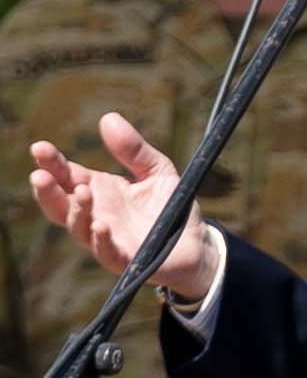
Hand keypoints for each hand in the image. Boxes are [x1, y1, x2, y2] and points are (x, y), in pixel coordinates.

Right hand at [29, 112, 215, 300]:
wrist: (196, 245)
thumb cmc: (171, 206)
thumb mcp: (156, 169)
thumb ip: (133, 149)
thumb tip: (108, 117)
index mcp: (99, 191)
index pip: (67, 176)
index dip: (52, 163)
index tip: (39, 148)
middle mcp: (96, 215)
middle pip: (61, 205)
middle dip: (48, 191)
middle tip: (39, 175)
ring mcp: (108, 239)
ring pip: (80, 229)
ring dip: (77, 211)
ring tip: (82, 190)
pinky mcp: (126, 260)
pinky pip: (107, 252)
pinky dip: (101, 240)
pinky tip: (101, 225)